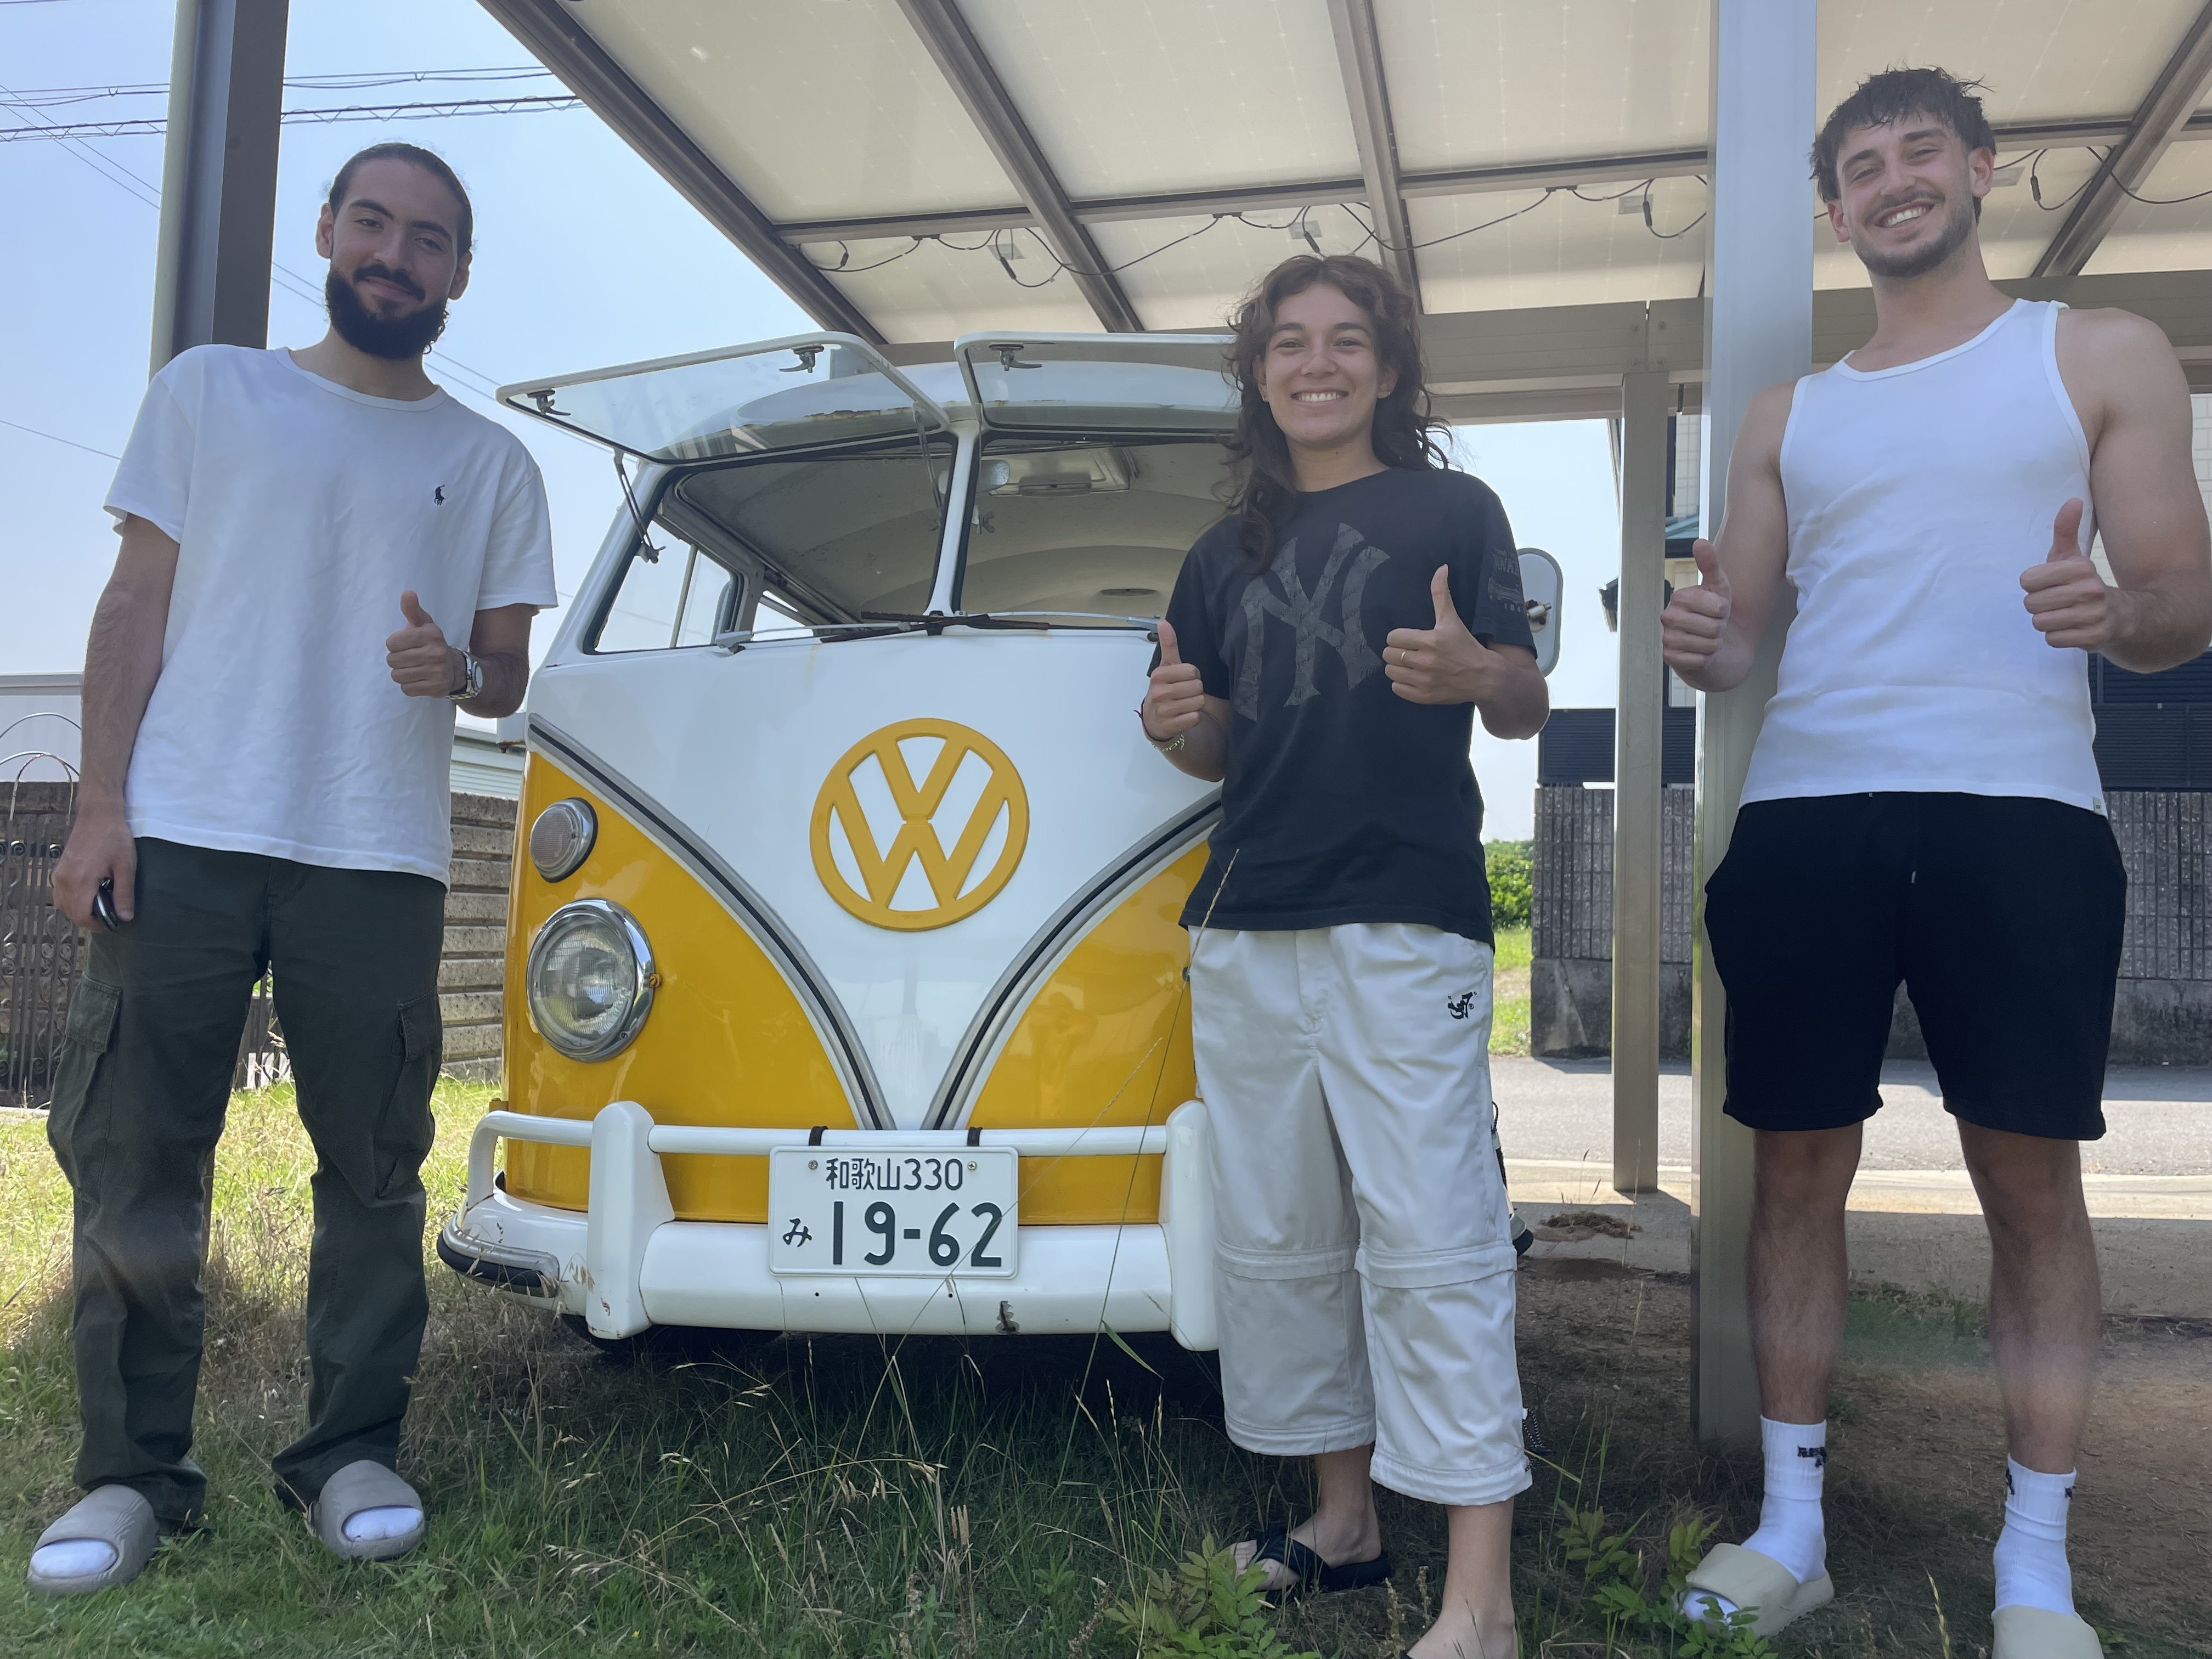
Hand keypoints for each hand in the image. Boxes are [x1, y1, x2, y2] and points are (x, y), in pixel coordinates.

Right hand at [54, 806, 135, 929]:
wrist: (98, 815)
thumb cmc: (114, 837)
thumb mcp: (126, 867)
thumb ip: (124, 894)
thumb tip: (125, 917)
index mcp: (81, 880)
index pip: (81, 915)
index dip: (95, 925)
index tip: (110, 924)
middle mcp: (65, 879)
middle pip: (70, 912)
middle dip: (88, 919)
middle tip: (107, 916)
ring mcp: (60, 873)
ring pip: (62, 903)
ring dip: (79, 910)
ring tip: (99, 906)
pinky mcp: (60, 868)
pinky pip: (60, 892)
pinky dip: (72, 899)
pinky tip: (88, 894)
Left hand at [386, 591, 463, 697]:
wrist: (456, 669)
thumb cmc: (431, 644)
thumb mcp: (424, 624)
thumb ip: (412, 610)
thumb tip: (407, 593)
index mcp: (431, 634)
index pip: (391, 643)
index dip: (395, 645)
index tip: (405, 645)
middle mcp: (436, 653)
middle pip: (392, 660)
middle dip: (397, 660)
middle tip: (409, 658)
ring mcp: (437, 672)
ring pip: (397, 676)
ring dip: (401, 673)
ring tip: (413, 669)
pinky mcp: (436, 688)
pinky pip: (406, 689)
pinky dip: (409, 686)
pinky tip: (419, 679)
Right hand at [1143, 619, 1205, 739]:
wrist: (1156, 722)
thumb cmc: (1164, 692)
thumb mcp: (1166, 668)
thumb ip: (1168, 645)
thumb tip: (1164, 623)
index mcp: (1158, 675)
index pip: (1192, 671)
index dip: (1193, 676)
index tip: (1183, 680)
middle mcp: (1158, 693)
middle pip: (1197, 686)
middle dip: (1195, 691)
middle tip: (1184, 694)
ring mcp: (1164, 711)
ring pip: (1198, 702)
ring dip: (1195, 705)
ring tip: (1184, 705)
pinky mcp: (1170, 726)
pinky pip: (1195, 718)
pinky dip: (1193, 718)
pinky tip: (1184, 716)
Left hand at [1384, 566, 1500, 704]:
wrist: (1484, 677)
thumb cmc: (1466, 646)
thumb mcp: (1452, 619)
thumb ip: (1441, 594)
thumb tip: (1441, 568)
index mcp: (1430, 640)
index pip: (1393, 637)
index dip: (1398, 637)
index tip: (1408, 639)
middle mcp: (1425, 661)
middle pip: (1389, 654)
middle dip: (1397, 651)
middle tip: (1409, 651)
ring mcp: (1424, 681)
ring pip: (1391, 672)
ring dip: (1397, 667)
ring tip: (1409, 664)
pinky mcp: (1424, 696)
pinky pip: (1397, 689)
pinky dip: (1402, 684)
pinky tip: (1413, 678)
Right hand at [1661, 539, 1731, 675]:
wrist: (1706, 643)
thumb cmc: (1713, 614)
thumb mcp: (1717, 588)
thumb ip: (1710, 565)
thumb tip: (1700, 542)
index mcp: (1679, 597)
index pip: (1718, 607)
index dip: (1724, 612)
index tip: (1716, 612)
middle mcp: (1668, 617)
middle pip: (1714, 627)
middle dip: (1720, 630)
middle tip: (1712, 627)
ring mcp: (1667, 638)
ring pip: (1709, 645)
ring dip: (1714, 645)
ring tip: (1706, 639)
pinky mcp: (1670, 658)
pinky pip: (1700, 660)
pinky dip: (1705, 659)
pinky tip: (1699, 652)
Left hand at [2021, 499, 2118, 650]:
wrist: (2123, 615)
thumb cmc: (2085, 583)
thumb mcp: (2074, 556)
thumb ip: (2065, 530)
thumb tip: (2073, 500)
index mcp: (2080, 568)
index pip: (2027, 581)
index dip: (2034, 585)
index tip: (2050, 585)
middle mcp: (2089, 590)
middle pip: (2031, 604)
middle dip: (2039, 605)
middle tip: (2057, 602)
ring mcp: (2093, 615)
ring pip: (2040, 623)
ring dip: (2047, 621)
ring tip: (2064, 615)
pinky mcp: (2093, 638)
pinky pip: (2053, 639)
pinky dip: (2058, 636)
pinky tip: (2072, 628)